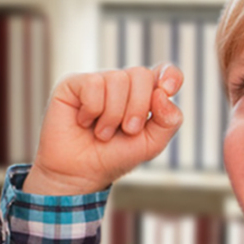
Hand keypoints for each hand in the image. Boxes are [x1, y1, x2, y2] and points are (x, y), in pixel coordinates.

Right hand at [24, 65, 182, 195]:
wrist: (80, 173)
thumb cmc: (115, 156)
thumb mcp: (151, 144)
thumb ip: (169, 121)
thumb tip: (162, 93)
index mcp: (144, 94)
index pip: (164, 71)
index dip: (170, 75)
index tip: (168, 90)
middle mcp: (121, 83)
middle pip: (141, 74)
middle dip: (137, 107)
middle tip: (127, 130)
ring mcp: (97, 81)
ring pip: (117, 79)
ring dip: (112, 115)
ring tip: (102, 133)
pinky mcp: (73, 83)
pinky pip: (93, 84)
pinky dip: (92, 110)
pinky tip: (84, 121)